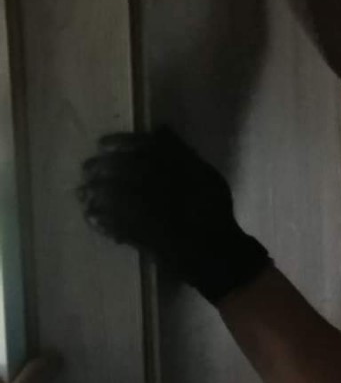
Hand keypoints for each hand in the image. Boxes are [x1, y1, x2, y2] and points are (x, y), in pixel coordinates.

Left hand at [79, 129, 269, 303]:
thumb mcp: (205, 175)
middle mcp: (159, 189)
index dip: (119, 145)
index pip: (142, 149)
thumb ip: (181, 153)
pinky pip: (117, 228)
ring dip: (95, 195)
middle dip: (100, 170)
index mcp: (175, 170)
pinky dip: (102, 222)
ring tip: (82, 193)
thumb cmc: (214, 211)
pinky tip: (91, 217)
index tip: (102, 144)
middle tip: (86, 169)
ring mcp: (149, 216)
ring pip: (115, 199)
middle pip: (122, 173)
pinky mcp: (143, 239)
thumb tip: (160, 129)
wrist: (215, 253)